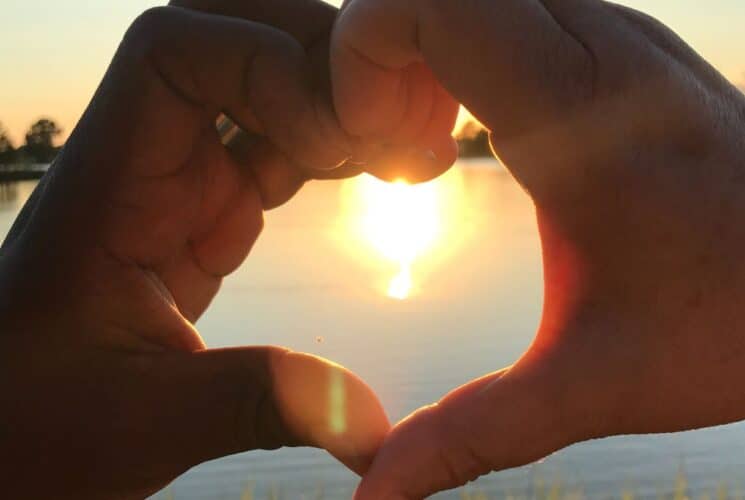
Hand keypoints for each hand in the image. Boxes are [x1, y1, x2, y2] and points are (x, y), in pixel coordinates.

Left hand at [0, 4, 389, 497]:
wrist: (15, 437)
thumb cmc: (39, 426)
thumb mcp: (143, 420)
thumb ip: (255, 401)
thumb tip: (371, 422)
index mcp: (109, 187)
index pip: (174, 51)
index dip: (264, 64)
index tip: (332, 139)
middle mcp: (146, 164)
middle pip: (228, 42)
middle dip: (312, 60)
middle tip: (391, 114)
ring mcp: (179, 185)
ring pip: (262, 92)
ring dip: (333, 104)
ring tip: (407, 141)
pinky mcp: (207, 215)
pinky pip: (276, 150)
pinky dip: (330, 148)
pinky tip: (377, 169)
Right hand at [331, 1, 744, 497]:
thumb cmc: (733, 322)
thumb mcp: (590, 385)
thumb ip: (470, 434)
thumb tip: (373, 495)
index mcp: (574, 114)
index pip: (423, 2)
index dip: (359, 62)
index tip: (374, 157)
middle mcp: (592, 47)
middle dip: (372, 68)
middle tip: (390, 161)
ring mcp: (605, 34)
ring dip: (411, 65)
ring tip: (422, 157)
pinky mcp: (609, 45)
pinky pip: (492, 14)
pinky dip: (448, 60)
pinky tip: (461, 138)